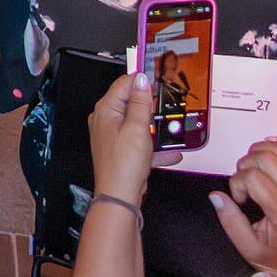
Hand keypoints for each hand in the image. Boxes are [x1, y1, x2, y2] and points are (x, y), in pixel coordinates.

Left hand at [89, 72, 178, 206]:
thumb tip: (141, 79)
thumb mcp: (138, 128)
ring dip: (154, 127)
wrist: (119, 197)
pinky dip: (153, 146)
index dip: (141, 81)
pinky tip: (170, 153)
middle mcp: (105, 120)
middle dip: (149, 105)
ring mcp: (112, 136)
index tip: (158, 82)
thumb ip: (141, 103)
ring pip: (136, 123)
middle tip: (167, 106)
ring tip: (171, 128)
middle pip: (129, 102)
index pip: (123, 84)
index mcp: (106, 109)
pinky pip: (139, 142)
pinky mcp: (120, 150)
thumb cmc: (124, 165)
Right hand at [209, 135, 276, 274]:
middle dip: (245, 165)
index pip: (253, 176)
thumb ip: (230, 222)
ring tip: (252, 168)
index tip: (238, 198)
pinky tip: (270, 149)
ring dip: (258, 152)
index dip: (237, 184)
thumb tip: (217, 198)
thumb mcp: (248, 248)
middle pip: (264, 158)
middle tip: (243, 182)